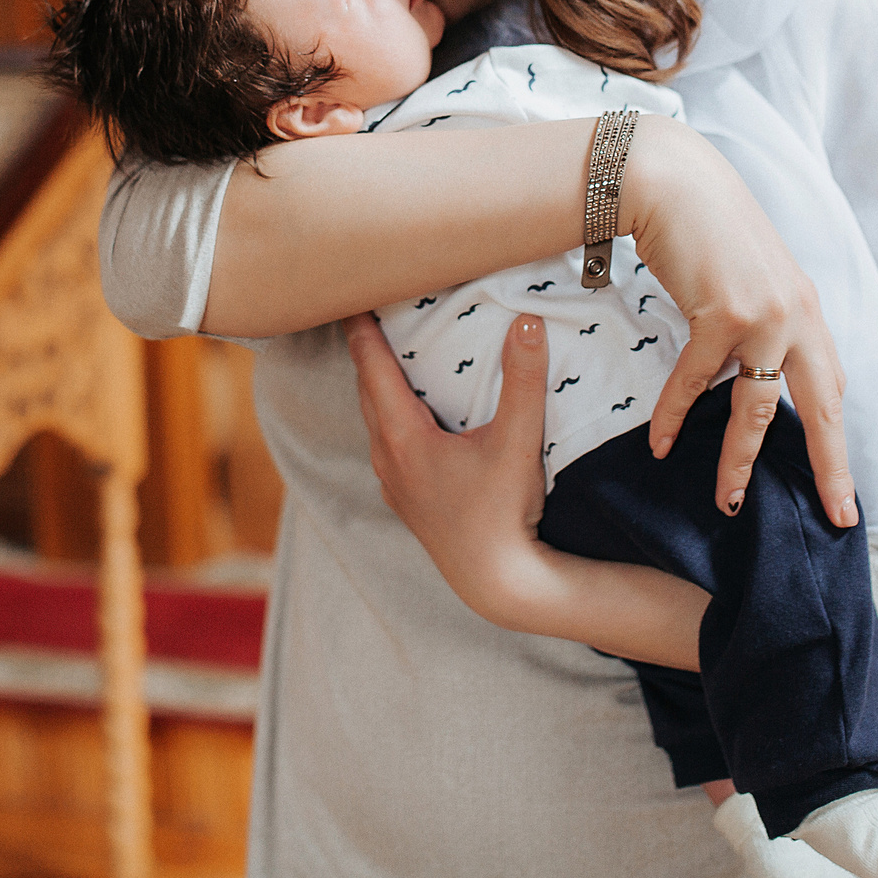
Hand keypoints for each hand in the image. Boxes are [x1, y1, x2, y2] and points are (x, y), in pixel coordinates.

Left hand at [345, 310, 551, 626]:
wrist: (498, 582)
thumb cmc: (503, 512)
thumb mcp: (517, 441)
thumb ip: (524, 380)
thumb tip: (527, 322)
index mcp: (403, 437)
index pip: (371, 368)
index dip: (360, 328)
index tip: (350, 295)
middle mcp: (388, 458)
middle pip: (366, 390)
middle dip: (365, 350)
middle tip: (367, 312)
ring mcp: (395, 483)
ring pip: (374, 420)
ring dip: (375, 386)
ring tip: (385, 355)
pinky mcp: (408, 501)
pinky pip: (386, 445)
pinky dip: (388, 417)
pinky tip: (408, 417)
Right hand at [621, 119, 858, 527]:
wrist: (674, 180)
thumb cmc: (703, 228)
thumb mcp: (748, 279)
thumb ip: (761, 323)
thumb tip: (748, 371)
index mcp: (807, 310)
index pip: (831, 387)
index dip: (836, 439)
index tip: (843, 485)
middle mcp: (798, 316)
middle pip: (823, 408)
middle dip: (831, 466)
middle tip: (839, 515)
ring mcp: (766, 315)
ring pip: (758, 408)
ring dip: (740, 457)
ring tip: (726, 498)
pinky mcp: (726, 313)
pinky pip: (697, 380)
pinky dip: (675, 413)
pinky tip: (662, 442)